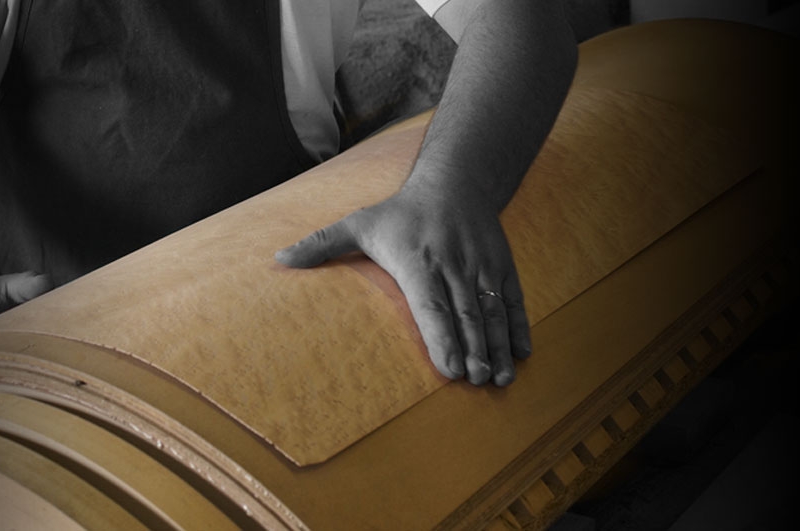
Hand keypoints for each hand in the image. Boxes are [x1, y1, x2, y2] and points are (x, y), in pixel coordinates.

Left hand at [275, 184, 529, 385]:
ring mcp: (481, 266)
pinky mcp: (501, 266)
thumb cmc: (399, 213)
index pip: (431, 303)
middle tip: (477, 381)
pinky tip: (521, 355)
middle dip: (474, 349)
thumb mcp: (358, 222)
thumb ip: (320, 244)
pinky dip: (519, 327)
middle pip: (465, 313)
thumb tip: (277, 259)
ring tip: (498, 378)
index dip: (442, 336)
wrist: (454, 182)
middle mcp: (452, 264)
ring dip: (497, 346)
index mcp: (417, 260)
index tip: (450, 367)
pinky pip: (513, 300)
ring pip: (492, 310)